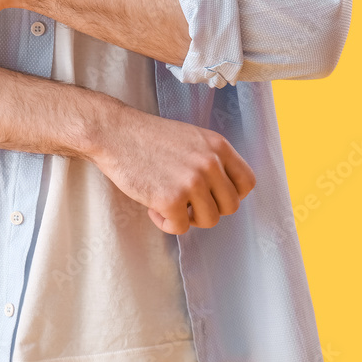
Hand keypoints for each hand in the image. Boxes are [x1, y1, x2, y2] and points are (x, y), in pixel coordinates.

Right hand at [89, 102, 256, 233]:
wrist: (114, 133)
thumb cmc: (147, 137)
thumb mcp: (190, 138)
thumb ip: (210, 159)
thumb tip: (221, 192)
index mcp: (218, 146)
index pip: (247, 182)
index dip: (231, 195)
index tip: (213, 196)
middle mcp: (210, 163)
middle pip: (230, 206)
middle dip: (208, 209)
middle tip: (186, 202)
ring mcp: (192, 182)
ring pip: (209, 220)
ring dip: (188, 218)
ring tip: (167, 203)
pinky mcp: (170, 199)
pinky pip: (181, 228)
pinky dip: (166, 223)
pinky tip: (153, 208)